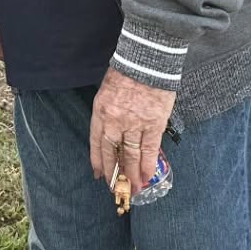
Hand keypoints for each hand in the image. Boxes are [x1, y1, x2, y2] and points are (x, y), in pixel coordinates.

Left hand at [89, 67, 175, 194]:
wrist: (146, 61)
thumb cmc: (126, 72)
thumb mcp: (107, 91)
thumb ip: (108, 112)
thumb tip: (113, 132)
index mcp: (101, 111)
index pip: (97, 142)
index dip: (98, 160)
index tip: (99, 174)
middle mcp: (115, 120)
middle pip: (113, 152)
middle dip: (115, 172)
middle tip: (116, 188)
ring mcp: (134, 123)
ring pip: (131, 154)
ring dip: (132, 174)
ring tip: (134, 188)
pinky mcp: (153, 124)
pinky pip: (150, 149)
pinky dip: (148, 164)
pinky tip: (147, 176)